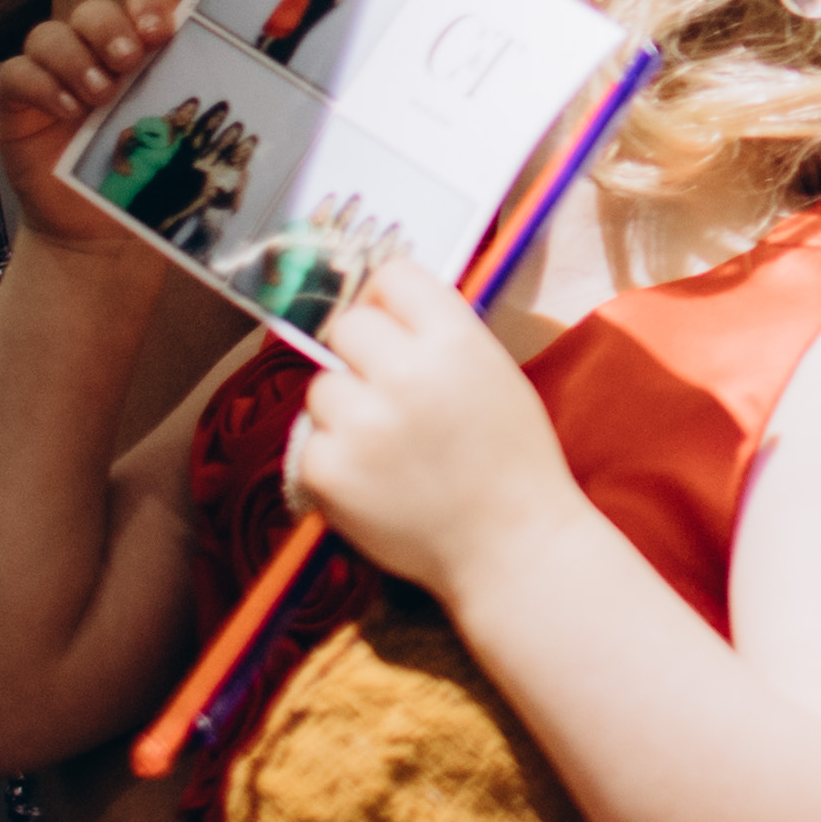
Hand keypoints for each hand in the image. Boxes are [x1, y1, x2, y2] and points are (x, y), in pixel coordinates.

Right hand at [0, 0, 185, 266]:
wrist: (96, 228)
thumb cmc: (143, 176)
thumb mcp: (176, 140)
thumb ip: (199, 113)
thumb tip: (249, 97)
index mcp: (137, 51)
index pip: (140, 5)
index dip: (148, 6)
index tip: (162, 30)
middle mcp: (92, 54)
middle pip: (92, 12)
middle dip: (110, 27)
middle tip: (129, 58)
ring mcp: (52, 74)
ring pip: (49, 35)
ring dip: (75, 58)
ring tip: (100, 94)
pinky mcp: (17, 102)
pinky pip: (16, 74)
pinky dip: (41, 85)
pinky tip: (67, 109)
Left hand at [284, 268, 575, 596]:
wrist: (510, 545)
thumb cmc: (509, 457)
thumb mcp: (493, 371)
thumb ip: (439, 333)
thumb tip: (377, 300)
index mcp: (455, 340)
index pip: (392, 275)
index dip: (389, 299)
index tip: (393, 323)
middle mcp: (405, 374)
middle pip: (347, 325)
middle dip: (362, 354)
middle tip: (389, 390)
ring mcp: (362, 425)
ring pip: (321, 386)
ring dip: (344, 409)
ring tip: (386, 444)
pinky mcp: (328, 471)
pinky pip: (310, 441)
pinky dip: (334, 457)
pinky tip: (374, 478)